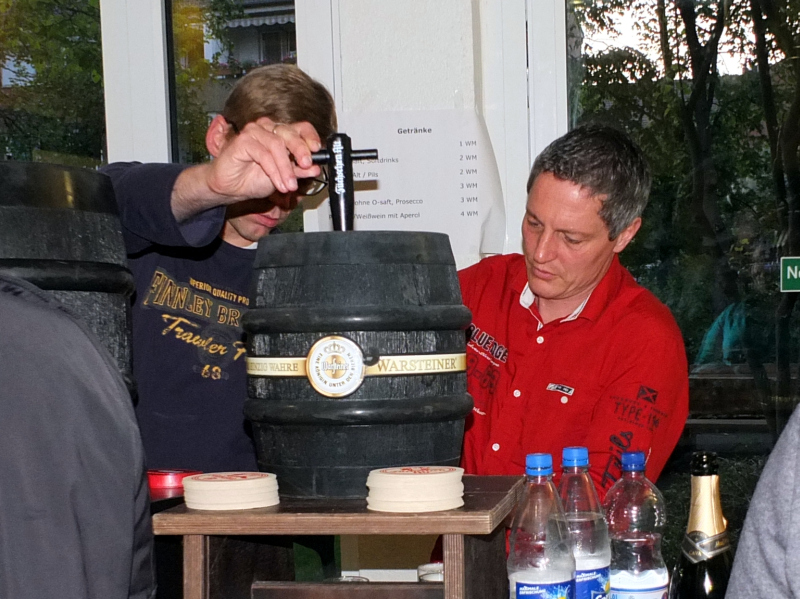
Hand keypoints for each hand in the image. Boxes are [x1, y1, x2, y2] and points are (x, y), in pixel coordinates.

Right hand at [205, 116, 322, 198]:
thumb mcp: (284, 177)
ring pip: (277, 145)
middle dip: (301, 151)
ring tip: (290, 185)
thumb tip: (316, 167)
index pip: (300, 128)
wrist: (231, 189)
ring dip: (286, 168)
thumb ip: (299, 171)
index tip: (318, 150)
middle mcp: (268, 129)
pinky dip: (274, 171)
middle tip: (307, 165)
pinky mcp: (243, 141)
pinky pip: (263, 154)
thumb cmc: (253, 179)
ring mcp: (254, 132)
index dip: (310, 137)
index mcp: (280, 134)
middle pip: (290, 133)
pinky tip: (279, 184)